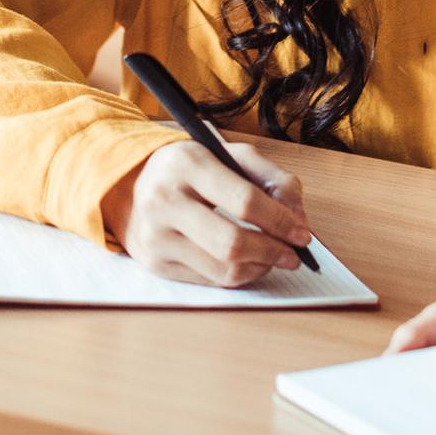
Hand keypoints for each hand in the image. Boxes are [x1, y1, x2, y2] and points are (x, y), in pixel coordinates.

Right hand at [101, 140, 311, 286]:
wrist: (133, 186)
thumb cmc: (190, 169)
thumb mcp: (228, 154)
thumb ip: (270, 176)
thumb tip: (297, 217)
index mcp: (186, 163)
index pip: (244, 200)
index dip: (280, 221)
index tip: (302, 233)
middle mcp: (165, 200)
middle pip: (232, 242)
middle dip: (273, 251)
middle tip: (294, 254)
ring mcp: (157, 236)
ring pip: (223, 269)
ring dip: (260, 267)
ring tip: (274, 256)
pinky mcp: (156, 264)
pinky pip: (209, 280)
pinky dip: (239, 275)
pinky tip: (250, 262)